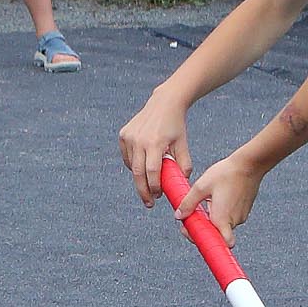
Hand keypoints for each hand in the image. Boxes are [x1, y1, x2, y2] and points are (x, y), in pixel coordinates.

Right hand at [117, 92, 190, 206]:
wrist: (164, 103)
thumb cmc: (176, 125)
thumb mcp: (183, 144)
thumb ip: (184, 165)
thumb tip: (182, 184)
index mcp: (156, 143)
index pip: (152, 172)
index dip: (154, 187)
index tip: (158, 196)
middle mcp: (139, 140)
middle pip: (138, 173)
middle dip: (143, 191)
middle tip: (149, 203)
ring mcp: (129, 137)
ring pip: (132, 166)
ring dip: (140, 177)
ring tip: (150, 179)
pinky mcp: (123, 134)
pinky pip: (127, 157)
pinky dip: (134, 165)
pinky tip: (143, 164)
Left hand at [174, 152, 263, 248]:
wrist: (249, 164)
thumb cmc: (226, 174)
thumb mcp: (201, 186)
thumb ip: (188, 203)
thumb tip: (179, 216)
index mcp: (222, 218)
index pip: (218, 243)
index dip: (203, 241)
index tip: (192, 230)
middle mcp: (233, 221)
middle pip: (216, 233)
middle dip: (203, 226)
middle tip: (194, 213)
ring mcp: (240, 216)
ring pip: (222, 224)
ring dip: (212, 217)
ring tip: (207, 201)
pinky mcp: (244, 211)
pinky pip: (229, 217)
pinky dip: (221, 212)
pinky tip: (218, 198)